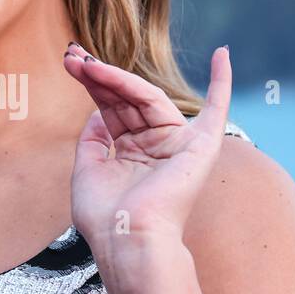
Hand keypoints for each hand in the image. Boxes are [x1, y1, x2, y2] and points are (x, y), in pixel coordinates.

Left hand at [63, 42, 232, 259]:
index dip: (92, 84)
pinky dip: (223, 82)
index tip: (70, 62)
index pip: (112, 108)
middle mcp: (154, 145)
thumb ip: (93, 139)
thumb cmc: (105, 216)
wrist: (127, 240)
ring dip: (118, 76)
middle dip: (100, 75)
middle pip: (127, 99)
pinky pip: (217, 110)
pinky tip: (223, 54)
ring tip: (89, 63)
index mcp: (130, 152)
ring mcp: (177, 144)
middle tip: (73, 56)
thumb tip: (99, 112)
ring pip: (148, 97)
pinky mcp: (200, 147)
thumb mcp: (87, 170)